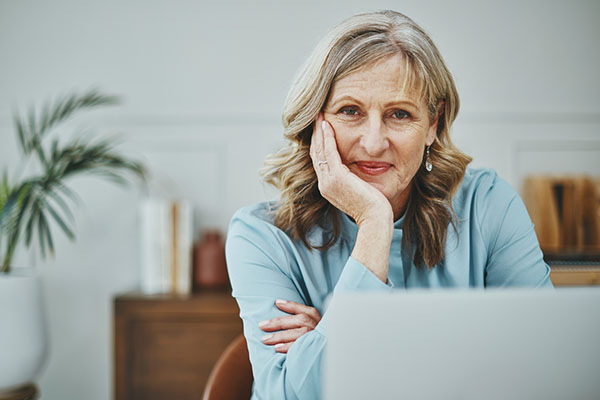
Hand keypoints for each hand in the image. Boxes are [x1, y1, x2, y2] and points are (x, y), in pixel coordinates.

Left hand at [259, 299, 321, 352]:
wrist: (328, 363)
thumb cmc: (316, 344)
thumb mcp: (314, 330)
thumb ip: (302, 324)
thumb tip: (280, 309)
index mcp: (320, 321)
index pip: (307, 311)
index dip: (292, 306)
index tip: (277, 303)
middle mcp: (320, 329)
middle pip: (300, 320)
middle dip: (279, 322)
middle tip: (261, 325)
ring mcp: (319, 340)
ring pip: (299, 333)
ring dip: (281, 336)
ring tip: (265, 339)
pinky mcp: (315, 352)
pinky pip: (301, 348)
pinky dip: (288, 347)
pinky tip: (277, 348)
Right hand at [311, 113, 393, 281]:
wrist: (376, 219)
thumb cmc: (374, 207)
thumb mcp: (360, 189)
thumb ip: (354, 178)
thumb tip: (357, 168)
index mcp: (328, 187)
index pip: (320, 161)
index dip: (319, 143)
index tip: (320, 128)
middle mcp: (325, 184)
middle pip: (315, 154)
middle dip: (315, 134)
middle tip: (316, 117)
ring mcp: (329, 181)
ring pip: (319, 151)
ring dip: (318, 132)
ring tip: (319, 116)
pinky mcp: (337, 178)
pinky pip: (329, 152)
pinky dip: (327, 137)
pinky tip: (327, 125)